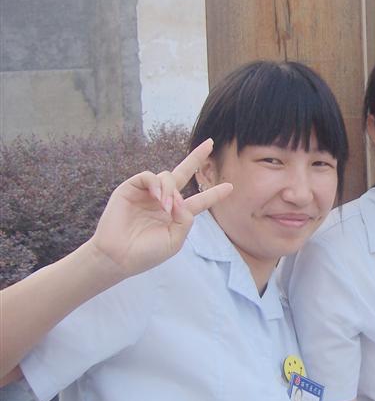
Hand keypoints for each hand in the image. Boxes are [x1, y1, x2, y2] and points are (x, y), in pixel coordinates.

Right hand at [88, 139, 231, 278]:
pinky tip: (157, 198)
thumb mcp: (174, 240)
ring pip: (167, 176)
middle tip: (210, 143)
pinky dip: (156, 185)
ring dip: (170, 190)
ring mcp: (147, 193)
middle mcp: (163, 200)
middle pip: (183, 173)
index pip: (199, 201)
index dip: (214, 194)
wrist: (118, 257)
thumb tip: (180, 198)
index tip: (230, 187)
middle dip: (196, 158)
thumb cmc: (146, 253)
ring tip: (165, 206)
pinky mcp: (130, 189)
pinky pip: (148, 177)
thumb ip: (185, 219)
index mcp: (176, 214)